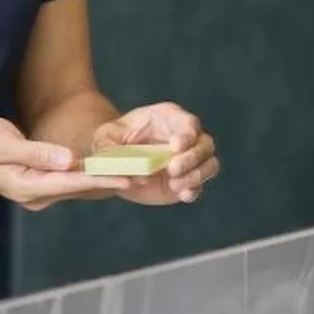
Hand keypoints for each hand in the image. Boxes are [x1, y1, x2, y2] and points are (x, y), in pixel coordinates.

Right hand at [0, 115, 131, 209]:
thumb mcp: (5, 143)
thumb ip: (37, 153)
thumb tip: (68, 160)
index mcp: (27, 187)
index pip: (71, 183)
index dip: (101, 179)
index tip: (127, 178)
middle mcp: (35, 195)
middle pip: (78, 187)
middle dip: (109, 181)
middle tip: (141, 175)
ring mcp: (36, 191)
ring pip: (75, 185)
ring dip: (102, 179)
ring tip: (134, 173)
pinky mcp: (38, 183)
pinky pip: (67, 181)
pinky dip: (88, 175)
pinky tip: (109, 170)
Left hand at [91, 102, 219, 206]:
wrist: (116, 162)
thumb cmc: (112, 141)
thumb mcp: (104, 138)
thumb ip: (107, 146)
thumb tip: (119, 163)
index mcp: (170, 118)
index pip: (189, 123)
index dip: (187, 134)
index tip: (175, 146)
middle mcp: (186, 138)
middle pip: (205, 144)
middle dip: (192, 157)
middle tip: (172, 169)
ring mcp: (189, 160)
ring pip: (210, 164)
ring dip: (197, 175)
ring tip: (175, 184)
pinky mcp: (186, 181)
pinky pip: (199, 186)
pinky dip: (194, 191)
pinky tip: (183, 195)